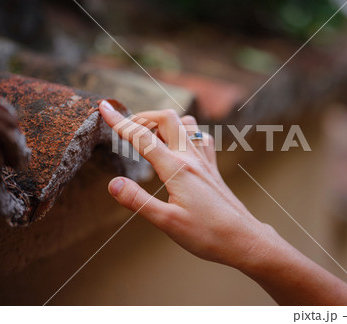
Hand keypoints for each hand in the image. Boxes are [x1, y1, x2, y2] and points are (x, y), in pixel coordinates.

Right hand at [99, 101, 267, 267]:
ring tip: (151, 138)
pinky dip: (186, 133)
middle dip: (144, 117)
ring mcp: (205, 160)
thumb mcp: (166, 222)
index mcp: (177, 168)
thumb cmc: (207, 234)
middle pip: (167, 118)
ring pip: (186, 124)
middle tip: (128, 130)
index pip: (142, 138)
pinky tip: (180, 147)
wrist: (243, 239)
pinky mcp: (212, 168)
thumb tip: (113, 183)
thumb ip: (138, 201)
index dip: (120, 121)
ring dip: (166, 123)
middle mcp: (192, 158)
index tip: (104, 107)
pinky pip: (200, 138)